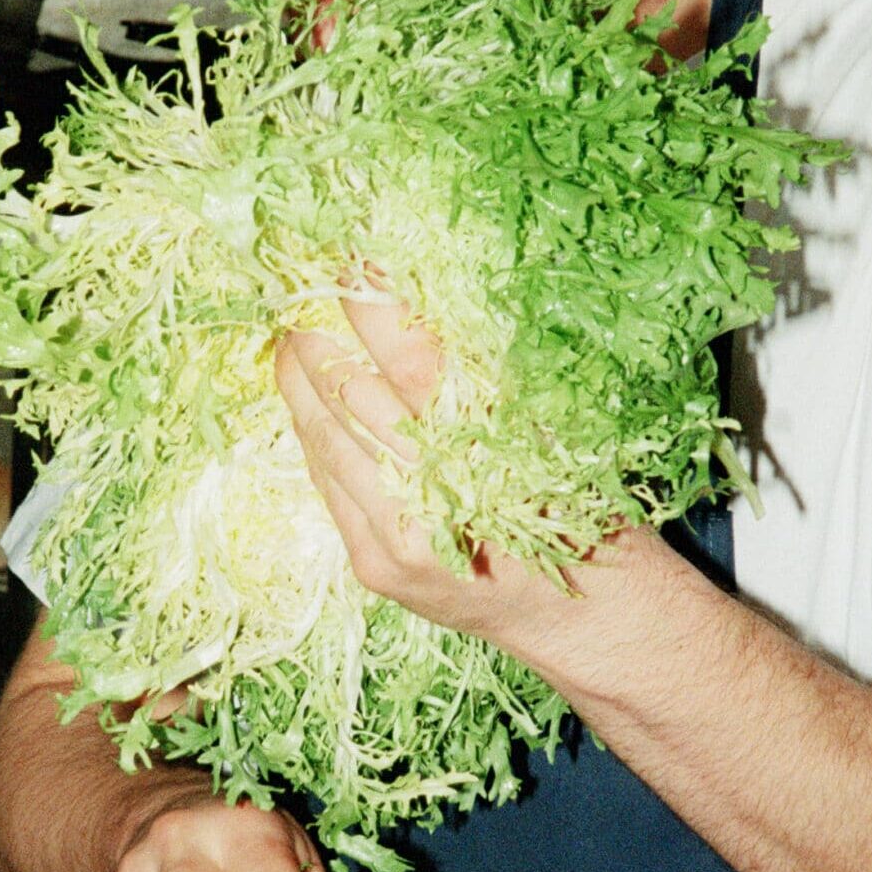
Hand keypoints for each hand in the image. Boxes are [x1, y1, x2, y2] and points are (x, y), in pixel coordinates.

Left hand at [274, 291, 553, 642]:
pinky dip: (316, 437)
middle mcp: (435, 495)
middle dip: (317, 341)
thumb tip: (414, 295)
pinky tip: (310, 405)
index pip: (411, 358)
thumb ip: (483, 374)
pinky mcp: (373, 566)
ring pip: (326, 440)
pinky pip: (328, 484)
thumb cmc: (578, 505)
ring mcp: (396, 536)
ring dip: (302, 385)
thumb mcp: (550, 427)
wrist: (580, 613)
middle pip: (351, 397)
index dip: (371, 304)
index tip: (346, 257)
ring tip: (291, 341)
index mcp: (490, 449)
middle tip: (297, 291)